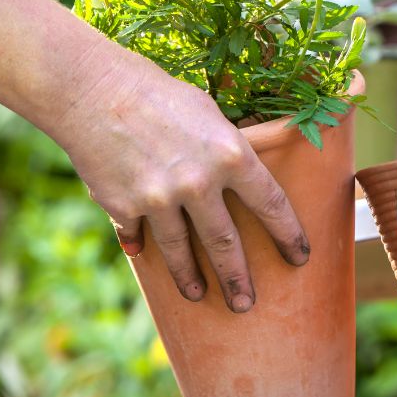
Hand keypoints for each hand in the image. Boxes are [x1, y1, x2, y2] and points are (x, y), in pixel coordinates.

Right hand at [62, 59, 308, 312]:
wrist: (96, 92)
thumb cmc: (160, 94)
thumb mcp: (209, 114)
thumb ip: (226, 151)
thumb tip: (240, 177)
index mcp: (232, 154)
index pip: (271, 204)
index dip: (288, 234)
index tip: (300, 256)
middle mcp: (200, 182)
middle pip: (226, 244)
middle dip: (239, 279)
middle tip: (246, 304)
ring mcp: (160, 199)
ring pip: (181, 252)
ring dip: (191, 279)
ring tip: (200, 295)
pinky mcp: (125, 208)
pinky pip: (138, 237)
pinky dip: (141, 246)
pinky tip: (144, 256)